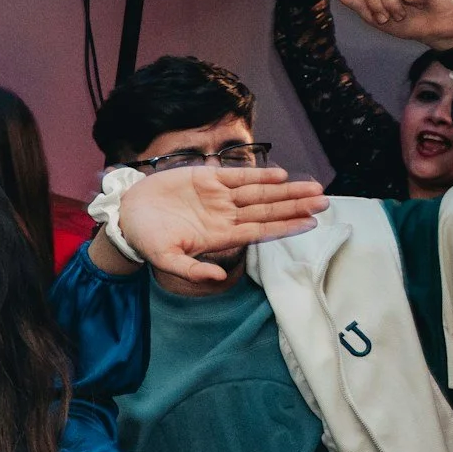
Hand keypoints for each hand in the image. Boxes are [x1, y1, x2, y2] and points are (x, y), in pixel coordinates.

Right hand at [118, 165, 328, 282]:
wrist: (128, 214)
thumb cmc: (147, 240)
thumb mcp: (166, 259)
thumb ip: (192, 270)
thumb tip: (220, 276)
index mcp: (220, 236)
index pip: (261, 230)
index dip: (285, 226)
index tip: (311, 223)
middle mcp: (225, 216)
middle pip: (267, 210)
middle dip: (296, 206)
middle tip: (325, 200)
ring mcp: (218, 197)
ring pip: (259, 193)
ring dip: (286, 190)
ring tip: (314, 187)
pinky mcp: (207, 179)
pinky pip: (238, 176)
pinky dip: (259, 174)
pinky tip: (280, 174)